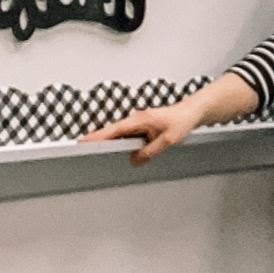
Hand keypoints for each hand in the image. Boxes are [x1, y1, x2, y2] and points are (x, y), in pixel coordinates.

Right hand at [82, 96, 201, 165]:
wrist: (191, 112)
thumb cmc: (181, 120)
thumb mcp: (167, 140)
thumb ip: (150, 151)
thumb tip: (135, 160)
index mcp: (139, 120)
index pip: (113, 130)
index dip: (97, 137)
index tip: (82, 141)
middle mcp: (136, 120)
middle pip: (113, 133)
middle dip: (99, 140)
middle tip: (82, 149)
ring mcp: (138, 124)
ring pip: (120, 136)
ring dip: (112, 144)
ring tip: (99, 153)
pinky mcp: (142, 127)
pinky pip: (128, 137)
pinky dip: (124, 144)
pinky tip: (123, 152)